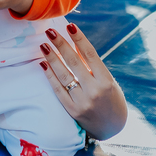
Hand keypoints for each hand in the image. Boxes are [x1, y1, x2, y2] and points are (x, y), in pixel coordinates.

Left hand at [38, 24, 127, 140]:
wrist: (112, 128)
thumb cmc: (111, 99)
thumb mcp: (108, 82)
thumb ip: (93, 67)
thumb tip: (74, 45)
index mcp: (106, 81)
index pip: (91, 55)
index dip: (80, 39)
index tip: (70, 26)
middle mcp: (94, 91)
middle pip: (74, 63)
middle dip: (61, 45)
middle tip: (50, 31)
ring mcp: (82, 101)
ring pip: (64, 75)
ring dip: (52, 58)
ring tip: (43, 44)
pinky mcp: (72, 110)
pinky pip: (58, 90)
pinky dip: (50, 76)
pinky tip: (43, 64)